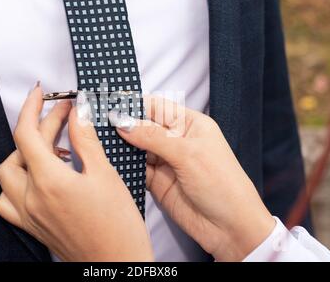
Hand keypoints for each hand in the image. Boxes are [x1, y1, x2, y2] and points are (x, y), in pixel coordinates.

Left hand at [0, 84, 152, 261]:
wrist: (117, 264)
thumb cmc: (118, 224)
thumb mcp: (105, 174)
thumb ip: (85, 140)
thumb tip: (77, 111)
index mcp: (50, 181)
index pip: (27, 133)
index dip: (32, 106)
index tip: (42, 92)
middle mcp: (31, 198)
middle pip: (20, 149)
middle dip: (40, 127)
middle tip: (64, 118)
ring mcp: (28, 215)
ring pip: (7, 174)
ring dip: (23, 153)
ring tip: (50, 148)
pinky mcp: (31, 227)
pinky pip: (7, 200)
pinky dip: (16, 182)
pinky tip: (37, 178)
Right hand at [109, 96, 275, 260]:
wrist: (229, 227)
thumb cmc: (222, 184)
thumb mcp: (187, 153)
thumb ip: (153, 137)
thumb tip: (124, 122)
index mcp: (190, 124)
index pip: (157, 106)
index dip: (135, 104)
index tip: (111, 103)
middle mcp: (177, 140)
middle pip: (144, 126)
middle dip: (124, 124)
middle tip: (99, 122)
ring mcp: (166, 161)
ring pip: (137, 147)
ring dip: (122, 145)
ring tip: (100, 139)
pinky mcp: (157, 182)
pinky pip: (136, 169)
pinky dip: (124, 165)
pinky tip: (111, 159)